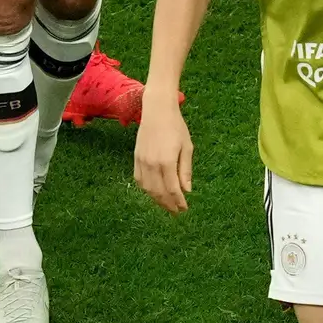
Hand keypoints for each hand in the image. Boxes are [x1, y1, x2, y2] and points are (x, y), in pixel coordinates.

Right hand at [133, 95, 193, 212]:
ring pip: (148, 188)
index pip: (172, 189)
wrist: (157, 110)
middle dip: (168, 204)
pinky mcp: (136, 158)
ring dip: (157, 200)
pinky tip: (154, 193)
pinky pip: (139, 180)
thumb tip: (187, 190)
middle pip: (159, 192)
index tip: (184, 209)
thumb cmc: (176, 127)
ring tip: (166, 205)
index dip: (178, 202)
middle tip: (176, 211)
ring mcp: (142, 161)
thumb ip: (185, 170)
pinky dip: (146, 190)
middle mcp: (152, 164)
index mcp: (167, 161)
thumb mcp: (186, 147)